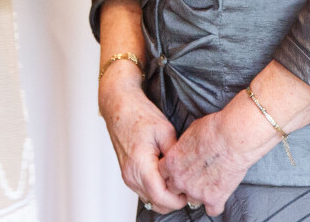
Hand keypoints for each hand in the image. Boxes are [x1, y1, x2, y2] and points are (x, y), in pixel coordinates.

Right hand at [99, 65, 186, 213]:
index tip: (190, 192)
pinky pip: (144, 190)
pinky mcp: (128, 174)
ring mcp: (127, 176)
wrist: (119, 106)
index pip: (160, 197)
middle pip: (155, 202)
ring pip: (150, 198)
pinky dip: (157, 188)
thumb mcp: (165, 131)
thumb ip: (175, 155)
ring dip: (165, 195)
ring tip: (179, 179)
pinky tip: (167, 175)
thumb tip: (187, 172)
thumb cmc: (139, 114)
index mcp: (140, 164)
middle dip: (174, 200)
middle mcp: (130, 175)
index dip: (178, 199)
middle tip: (188, 186)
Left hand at [159, 110, 260, 216]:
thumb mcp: (190, 133)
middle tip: (197, 175)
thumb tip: (185, 151)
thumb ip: (183, 148)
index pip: (163, 175)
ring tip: (212, 180)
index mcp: (172, 163)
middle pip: (174, 189)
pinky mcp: (214, 198)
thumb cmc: (214, 129)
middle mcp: (180, 180)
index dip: (173, 172)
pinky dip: (216, 203)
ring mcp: (196, 192)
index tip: (182, 169)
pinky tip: (220, 193)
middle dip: (184, 184)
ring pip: (193, 200)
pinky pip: (212, 210)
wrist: (233, 136)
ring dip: (200, 193)